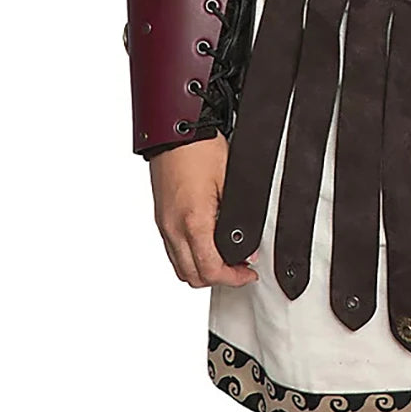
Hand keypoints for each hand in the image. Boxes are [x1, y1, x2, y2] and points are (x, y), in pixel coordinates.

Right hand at [149, 133, 258, 287]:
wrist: (175, 132)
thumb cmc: (200, 149)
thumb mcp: (231, 182)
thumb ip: (240, 216)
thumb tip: (249, 240)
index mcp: (192, 221)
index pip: (210, 269)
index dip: (233, 279)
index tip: (248, 274)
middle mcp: (173, 228)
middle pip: (192, 277)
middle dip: (218, 279)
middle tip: (239, 269)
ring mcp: (164, 224)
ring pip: (180, 267)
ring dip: (202, 269)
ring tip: (225, 258)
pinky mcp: (161, 218)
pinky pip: (173, 250)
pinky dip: (190, 256)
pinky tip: (206, 244)